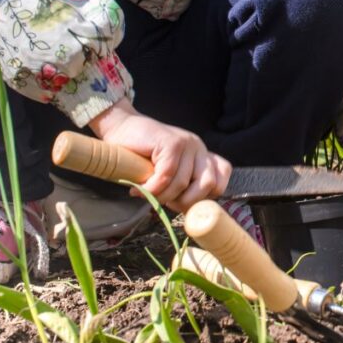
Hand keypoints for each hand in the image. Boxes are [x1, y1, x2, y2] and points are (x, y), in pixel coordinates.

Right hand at [89, 99, 231, 212]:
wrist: (120, 129)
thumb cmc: (141, 155)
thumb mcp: (168, 173)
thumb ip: (182, 185)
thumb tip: (190, 213)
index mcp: (203, 157)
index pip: (221, 181)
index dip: (205, 199)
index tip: (183, 204)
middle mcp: (199, 148)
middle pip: (208, 185)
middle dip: (185, 202)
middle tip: (165, 202)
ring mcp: (188, 143)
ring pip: (183, 183)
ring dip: (162, 196)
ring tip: (146, 193)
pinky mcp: (172, 142)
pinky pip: (167, 175)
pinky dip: (151, 188)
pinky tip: (138, 189)